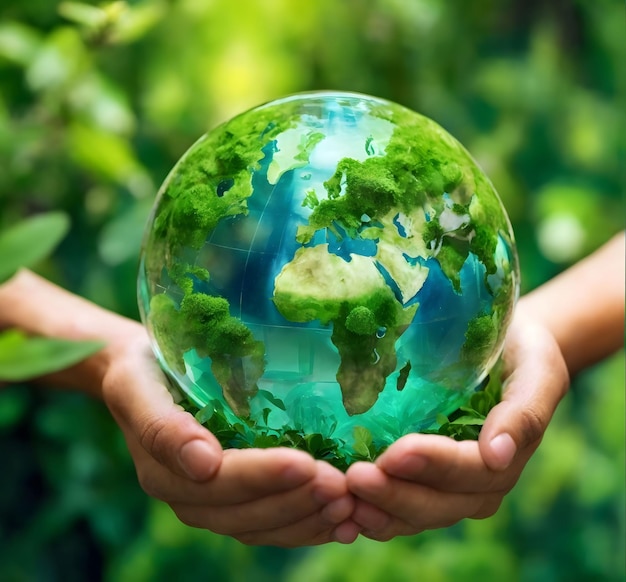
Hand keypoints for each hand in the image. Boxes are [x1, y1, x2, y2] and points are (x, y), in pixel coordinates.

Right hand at [101, 332, 360, 546]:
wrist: (142, 375)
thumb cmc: (142, 370)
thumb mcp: (137, 386)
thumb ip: (162, 425)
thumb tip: (203, 464)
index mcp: (165, 472)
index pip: (221, 484)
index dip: (264, 477)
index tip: (307, 463)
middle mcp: (190, 497)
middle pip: (247, 514)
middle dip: (297, 501)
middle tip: (342, 487)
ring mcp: (214, 504)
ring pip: (265, 526)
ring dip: (309, 519)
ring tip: (350, 504)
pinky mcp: (235, 500)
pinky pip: (272, 524)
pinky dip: (309, 525)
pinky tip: (343, 521)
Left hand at [345, 305, 569, 539]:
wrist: (504, 351)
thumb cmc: (521, 354)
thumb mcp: (537, 371)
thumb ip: (524, 412)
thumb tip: (497, 455)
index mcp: (505, 460)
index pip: (468, 472)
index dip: (433, 465)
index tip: (395, 454)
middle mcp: (477, 485)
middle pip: (436, 503)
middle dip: (395, 494)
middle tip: (354, 478)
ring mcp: (447, 490)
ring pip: (412, 515)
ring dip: (376, 509)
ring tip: (341, 497)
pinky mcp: (420, 484)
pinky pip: (396, 509)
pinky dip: (369, 513)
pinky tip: (341, 506)